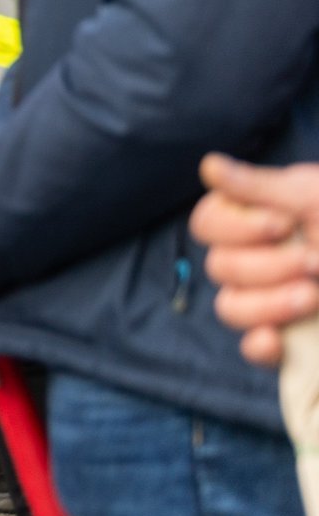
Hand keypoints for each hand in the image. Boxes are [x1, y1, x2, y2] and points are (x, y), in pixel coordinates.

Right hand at [192, 154, 318, 366]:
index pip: (207, 224)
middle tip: (314, 261)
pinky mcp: (290, 338)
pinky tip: (278, 339)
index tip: (282, 224)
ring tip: (313, 296)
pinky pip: (252, 349)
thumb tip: (209, 165)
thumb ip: (259, 186)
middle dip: (267, 265)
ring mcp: (269, 300)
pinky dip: (261, 346)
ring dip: (268, 302)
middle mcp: (255, 259)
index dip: (235, 227)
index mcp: (254, 220)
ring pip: (230, 307)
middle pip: (220, 268)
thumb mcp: (316, 197)